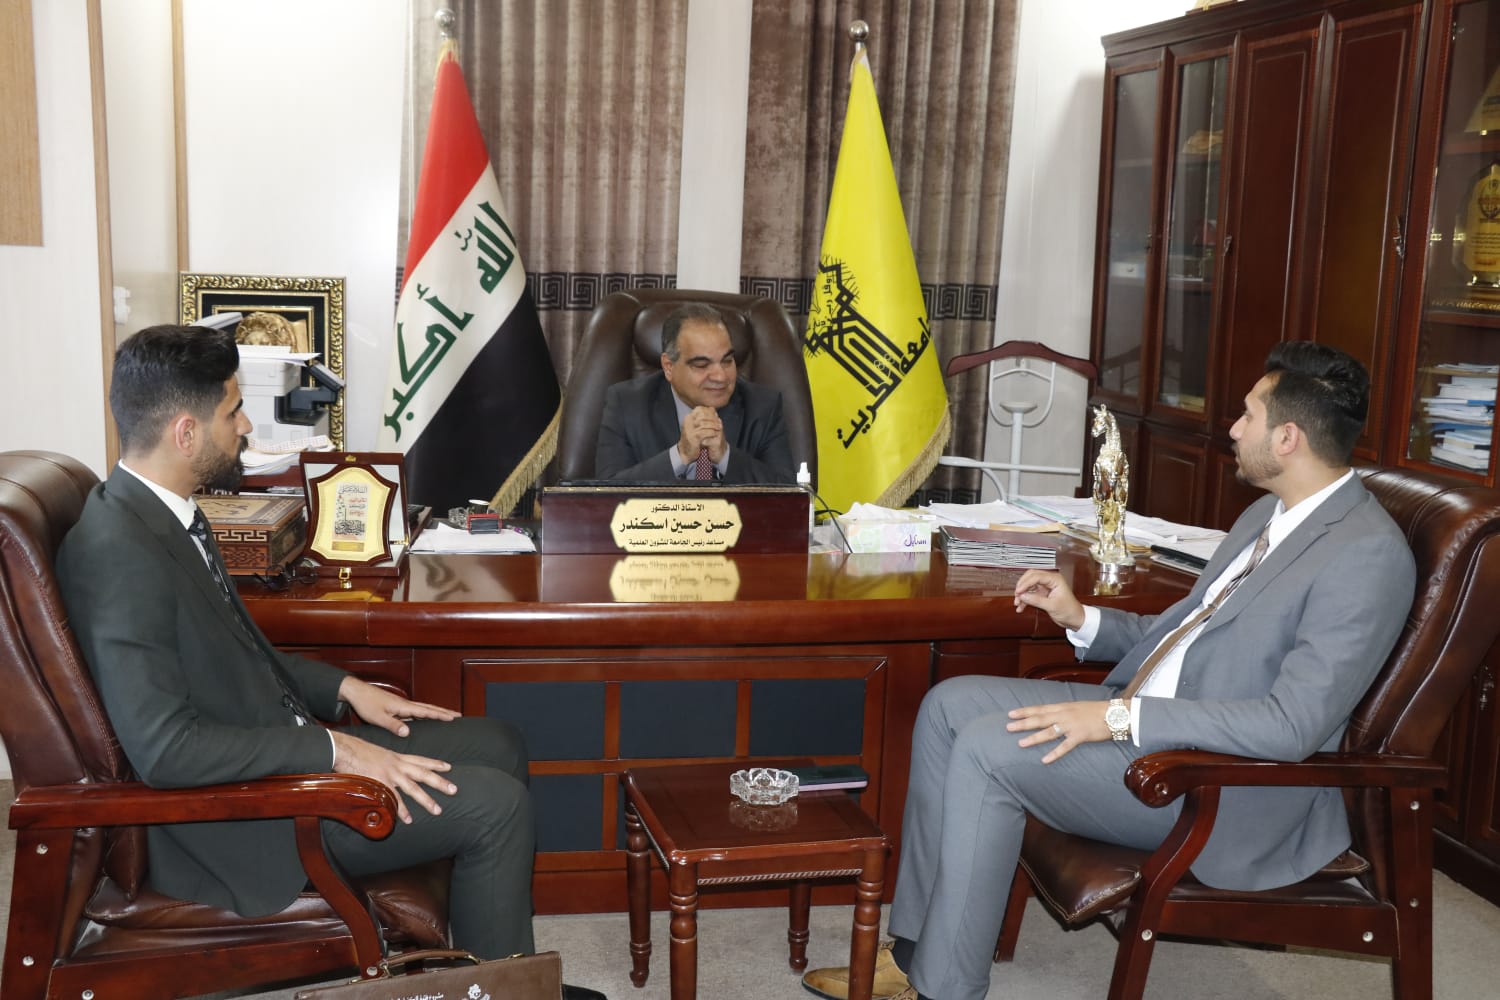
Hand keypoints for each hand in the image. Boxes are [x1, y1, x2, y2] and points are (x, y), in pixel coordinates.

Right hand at [330, 730, 455, 823]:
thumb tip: (388, 770)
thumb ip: (386, 763)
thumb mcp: (377, 754)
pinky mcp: (379, 783)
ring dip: (426, 800)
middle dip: (440, 782)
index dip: (435, 763)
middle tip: (454, 790)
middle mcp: (397, 764)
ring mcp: (389, 774)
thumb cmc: (356, 752)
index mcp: (396, 757)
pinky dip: (401, 810)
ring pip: (413, 788)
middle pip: (423, 774)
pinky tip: (408, 819)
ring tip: (437, 810)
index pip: (420, 760)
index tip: (449, 767)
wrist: (343, 749)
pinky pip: (394, 799)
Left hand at [338, 675, 459, 737]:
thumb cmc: (366, 704)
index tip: (453, 718)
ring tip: (446, 715)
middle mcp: (405, 704)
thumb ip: (393, 725)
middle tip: (457, 715)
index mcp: (403, 707)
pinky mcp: (396, 706)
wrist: (356, 692)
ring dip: (436, 711)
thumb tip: (408, 733)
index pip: (426, 711)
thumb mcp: (378, 718)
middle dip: (443, 711)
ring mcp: (401, 705)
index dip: (440, 715)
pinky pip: (415, 710)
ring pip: (423, 708)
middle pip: (429, 708)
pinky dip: (425, 712)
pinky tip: (425, 717)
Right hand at [678, 406, 726, 463]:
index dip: (709, 412)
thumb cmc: (693, 439)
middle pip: (703, 415)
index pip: (700, 409)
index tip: (716, 416)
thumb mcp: (698, 426)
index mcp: (688, 418)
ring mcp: (689, 429)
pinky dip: (712, 432)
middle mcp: (688, 422)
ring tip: (719, 428)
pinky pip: (704, 432)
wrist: (686, 452)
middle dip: (713, 418)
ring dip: (714, 425)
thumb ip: (705, 417)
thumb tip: (713, 408)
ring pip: (704, 423)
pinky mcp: (693, 437)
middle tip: (719, 422)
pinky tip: (715, 433)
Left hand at [1006, 700, 1112, 763]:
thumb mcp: (1076, 707)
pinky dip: (1054, 753)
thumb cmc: (1096, 710)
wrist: (1115, 713)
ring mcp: (1071, 725)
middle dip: (1023, 723)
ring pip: (1049, 732)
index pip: (1039, 708)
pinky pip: (1065, 746)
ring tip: (1021, 743)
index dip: (1025, 711)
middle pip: (1040, 719)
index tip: (1011, 713)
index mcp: (1062, 707)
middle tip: (1008, 727)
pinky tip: (1045, 760)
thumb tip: (1051, 715)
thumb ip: (1063, 711)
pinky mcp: (1080, 736)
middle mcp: (1064, 714)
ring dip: (1034, 738)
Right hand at [1013, 569, 1085, 630]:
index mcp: (1055, 579)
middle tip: (1016, 594)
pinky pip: (1031, 594)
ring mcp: (1046, 587)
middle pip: (1030, 577)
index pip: (1036, 576)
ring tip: (1017, 603)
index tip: (1019, 591)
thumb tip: (1023, 595)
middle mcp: (1049, 581)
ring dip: (1022, 594)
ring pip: (1029, 586)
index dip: (1025, 583)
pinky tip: (1021, 607)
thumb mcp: (1052, 606)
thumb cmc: (1070, 610)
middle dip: (1022, 586)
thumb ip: (1036, 600)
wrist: (1075, 619)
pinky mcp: (1043, 594)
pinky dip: (1025, 600)